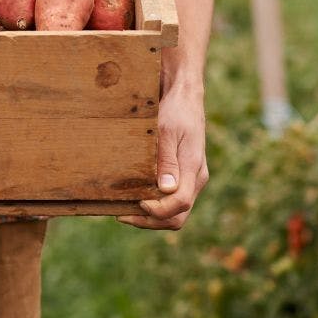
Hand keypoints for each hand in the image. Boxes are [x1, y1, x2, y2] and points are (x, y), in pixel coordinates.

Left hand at [117, 84, 207, 229]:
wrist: (184, 96)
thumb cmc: (175, 111)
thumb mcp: (167, 131)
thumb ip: (167, 161)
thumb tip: (166, 189)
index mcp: (193, 169)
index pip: (179, 204)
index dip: (157, 211)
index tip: (136, 202)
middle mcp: (195, 178)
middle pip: (177, 217)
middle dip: (150, 221)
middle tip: (122, 215)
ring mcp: (191, 178)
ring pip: (175, 212)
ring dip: (150, 216)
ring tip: (124, 209)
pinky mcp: (183, 175)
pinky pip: (171, 200)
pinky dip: (154, 205)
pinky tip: (133, 197)